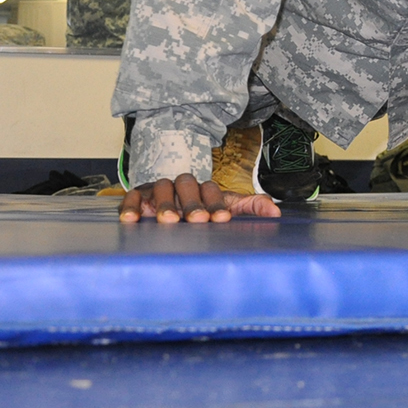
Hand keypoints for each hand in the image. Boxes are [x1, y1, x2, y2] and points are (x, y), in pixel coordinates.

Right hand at [117, 173, 280, 223]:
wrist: (171, 202)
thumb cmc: (203, 208)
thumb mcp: (228, 207)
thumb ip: (252, 208)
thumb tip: (276, 213)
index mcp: (205, 188)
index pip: (213, 190)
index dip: (217, 203)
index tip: (222, 219)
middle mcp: (182, 186)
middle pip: (187, 186)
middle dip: (193, 202)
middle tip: (198, 219)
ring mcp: (159, 190)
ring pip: (162, 189)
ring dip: (165, 204)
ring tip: (169, 221)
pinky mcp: (138, 197)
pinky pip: (132, 198)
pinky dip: (131, 206)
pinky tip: (132, 220)